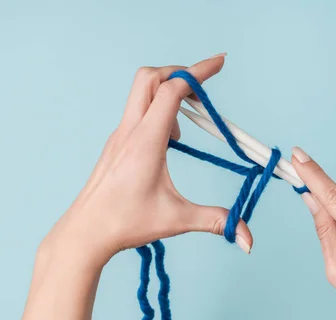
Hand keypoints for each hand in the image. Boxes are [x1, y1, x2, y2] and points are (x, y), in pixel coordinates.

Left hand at [45, 55, 252, 264]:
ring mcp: (120, 135)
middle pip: (150, 77)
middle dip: (180, 74)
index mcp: (146, 141)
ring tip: (185, 130)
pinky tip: (168, 144)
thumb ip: (215, 220)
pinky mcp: (117, 144)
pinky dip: (158, 113)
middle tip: (202, 92)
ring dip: (168, 95)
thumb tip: (246, 236)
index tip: (220, 63)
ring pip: (141, 93)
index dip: (199, 72)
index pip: (173, 90)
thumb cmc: (125, 223)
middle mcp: (130, 131)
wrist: (85, 233)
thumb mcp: (177, 220)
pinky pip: (137, 113)